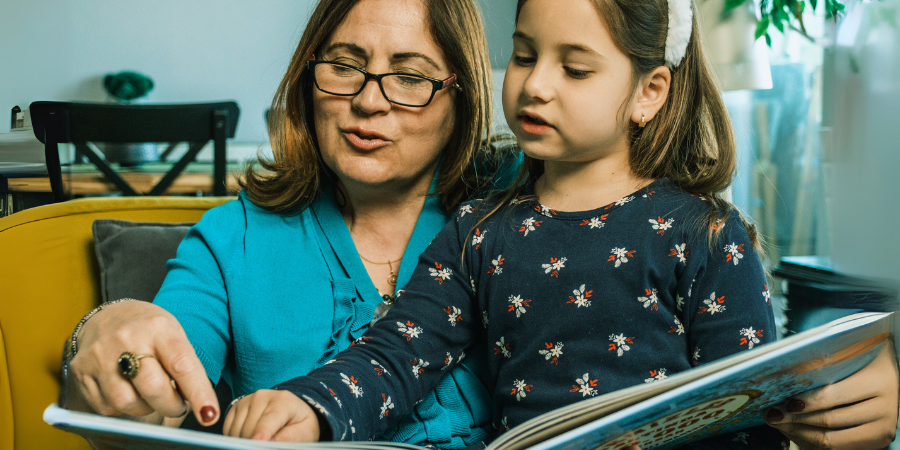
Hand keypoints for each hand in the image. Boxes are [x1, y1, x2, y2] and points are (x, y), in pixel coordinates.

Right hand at [66, 300, 219, 425]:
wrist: (107, 316)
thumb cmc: (150, 330)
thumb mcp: (173, 334)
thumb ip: (184, 366)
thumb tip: (199, 406)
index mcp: (158, 327)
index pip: (182, 364)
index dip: (198, 393)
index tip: (210, 415)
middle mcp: (126, 338)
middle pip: (153, 388)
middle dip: (172, 406)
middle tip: (178, 405)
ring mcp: (100, 355)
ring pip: (127, 402)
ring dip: (146, 407)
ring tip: (151, 394)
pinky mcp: (81, 371)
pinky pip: (106, 406)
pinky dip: (123, 407)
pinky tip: (129, 391)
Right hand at [223, 390, 320, 441]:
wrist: (293, 409)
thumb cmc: (300, 423)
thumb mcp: (305, 432)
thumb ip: (290, 438)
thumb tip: (269, 443)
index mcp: (283, 401)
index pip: (267, 422)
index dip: (261, 435)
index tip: (257, 443)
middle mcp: (262, 396)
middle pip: (250, 429)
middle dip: (254, 443)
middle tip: (266, 445)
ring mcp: (247, 400)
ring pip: (237, 430)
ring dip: (244, 440)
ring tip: (261, 440)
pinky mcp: (236, 405)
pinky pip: (228, 428)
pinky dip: (235, 437)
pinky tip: (249, 436)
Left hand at [764, 344, 897, 448]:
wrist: (888, 377)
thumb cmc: (862, 359)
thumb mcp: (848, 353)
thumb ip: (821, 362)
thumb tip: (784, 374)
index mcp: (878, 381)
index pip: (833, 396)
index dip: (805, 402)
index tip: (783, 401)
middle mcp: (885, 409)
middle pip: (829, 421)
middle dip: (794, 419)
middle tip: (771, 414)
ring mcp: (882, 429)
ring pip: (831, 440)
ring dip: (798, 433)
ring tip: (778, 422)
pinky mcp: (876, 442)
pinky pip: (837, 447)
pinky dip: (811, 441)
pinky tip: (794, 430)